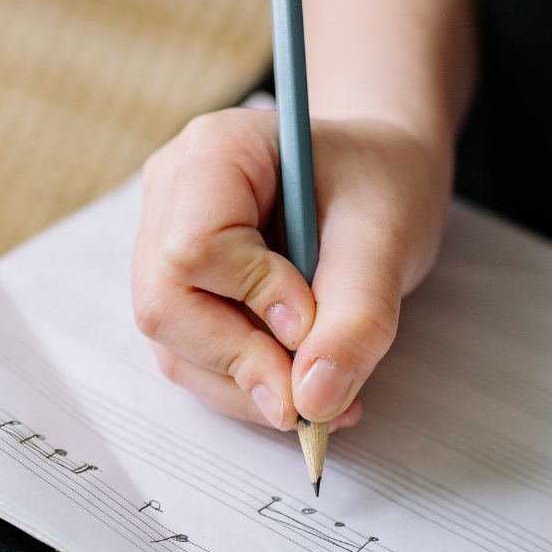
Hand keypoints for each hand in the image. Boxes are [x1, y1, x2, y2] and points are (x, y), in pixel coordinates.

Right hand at [132, 107, 452, 429]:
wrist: (374, 181)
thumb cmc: (380, 184)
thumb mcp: (388, 237)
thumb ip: (358, 316)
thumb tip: (313, 398)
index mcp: (214, 153)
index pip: (193, 248)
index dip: (252, 299)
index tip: (310, 323)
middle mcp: (170, 196)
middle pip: (167, 306)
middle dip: (241, 363)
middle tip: (313, 399)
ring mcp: (163, 246)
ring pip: (174, 345)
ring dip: (246, 387)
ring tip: (324, 397)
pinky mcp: (179, 292)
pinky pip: (191, 358)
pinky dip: (246, 386)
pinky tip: (303, 386)